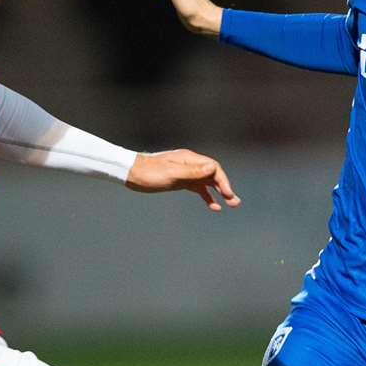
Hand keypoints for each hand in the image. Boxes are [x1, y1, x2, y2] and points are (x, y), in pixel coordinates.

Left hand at [126, 149, 240, 210]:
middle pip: (213, 175)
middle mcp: (190, 164)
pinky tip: (213, 206)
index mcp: (189, 159)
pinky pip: (198, 188)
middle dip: (225, 188)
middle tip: (235, 202)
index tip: (227, 194)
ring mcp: (185, 173)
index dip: (222, 181)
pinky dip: (207, 196)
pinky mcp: (180, 181)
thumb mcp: (171, 174)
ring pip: (207, 183)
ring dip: (219, 193)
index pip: (213, 168)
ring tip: (230, 204)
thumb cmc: (149, 172)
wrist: (130, 173)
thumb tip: (213, 168)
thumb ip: (193, 172)